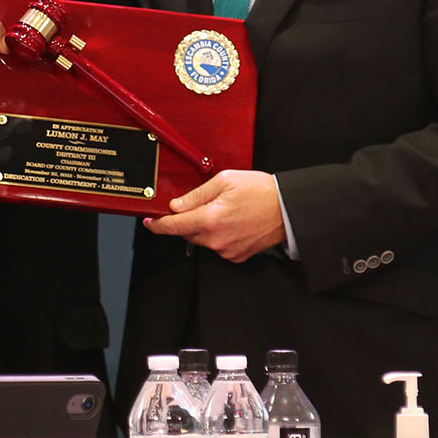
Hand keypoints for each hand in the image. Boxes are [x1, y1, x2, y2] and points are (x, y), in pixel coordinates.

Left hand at [144, 169, 285, 262]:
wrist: (288, 209)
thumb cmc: (260, 191)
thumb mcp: (225, 181)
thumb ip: (197, 194)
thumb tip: (176, 205)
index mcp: (211, 219)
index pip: (174, 226)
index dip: (158, 225)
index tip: (150, 222)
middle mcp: (217, 239)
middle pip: (188, 233)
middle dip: (189, 220)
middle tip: (206, 203)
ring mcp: (227, 250)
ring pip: (203, 240)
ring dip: (205, 227)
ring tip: (226, 210)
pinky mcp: (237, 256)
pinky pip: (218, 246)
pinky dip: (219, 235)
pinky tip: (233, 222)